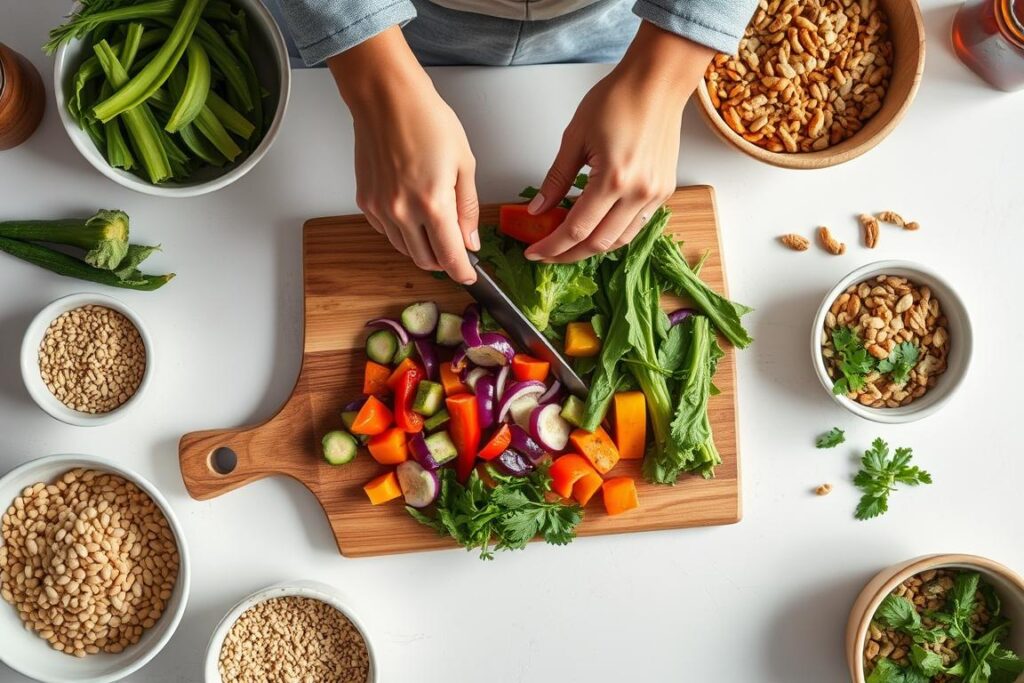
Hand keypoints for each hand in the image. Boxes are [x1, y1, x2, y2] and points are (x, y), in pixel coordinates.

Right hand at [328, 28, 478, 283]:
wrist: (386, 99)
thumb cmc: (426, 120)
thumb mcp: (464, 163)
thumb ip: (468, 209)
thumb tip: (470, 241)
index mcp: (432, 203)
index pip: (450, 257)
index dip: (463, 272)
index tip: (470, 276)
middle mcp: (402, 212)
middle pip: (426, 260)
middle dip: (445, 261)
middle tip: (457, 246)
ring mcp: (380, 209)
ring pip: (405, 250)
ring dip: (423, 248)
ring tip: (436, 226)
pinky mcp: (366, 202)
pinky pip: (388, 232)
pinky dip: (404, 232)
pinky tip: (413, 212)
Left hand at [525, 23, 713, 262]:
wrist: (657, 83)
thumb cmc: (618, 99)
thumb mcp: (575, 138)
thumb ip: (556, 179)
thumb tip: (538, 208)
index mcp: (614, 179)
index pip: (576, 229)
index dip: (552, 246)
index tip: (534, 252)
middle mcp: (639, 192)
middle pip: (598, 243)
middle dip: (568, 254)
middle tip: (546, 254)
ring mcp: (655, 194)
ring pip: (620, 240)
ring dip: (591, 248)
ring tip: (567, 244)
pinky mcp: (663, 191)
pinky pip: (636, 225)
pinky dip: (612, 233)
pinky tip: (595, 228)